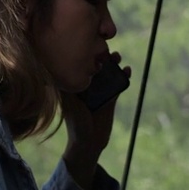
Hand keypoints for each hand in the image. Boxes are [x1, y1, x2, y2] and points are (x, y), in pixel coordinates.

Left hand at [61, 53, 129, 189]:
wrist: (89, 143)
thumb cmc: (76, 125)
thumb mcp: (70, 106)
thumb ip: (67, 92)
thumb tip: (60, 74)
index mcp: (74, 86)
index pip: (78, 65)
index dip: (83, 54)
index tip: (89, 45)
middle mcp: (86, 86)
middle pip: (93, 66)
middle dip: (100, 56)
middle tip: (106, 49)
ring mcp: (99, 91)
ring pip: (106, 72)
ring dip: (112, 63)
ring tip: (117, 57)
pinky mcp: (110, 98)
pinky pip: (118, 84)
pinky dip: (123, 76)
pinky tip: (127, 70)